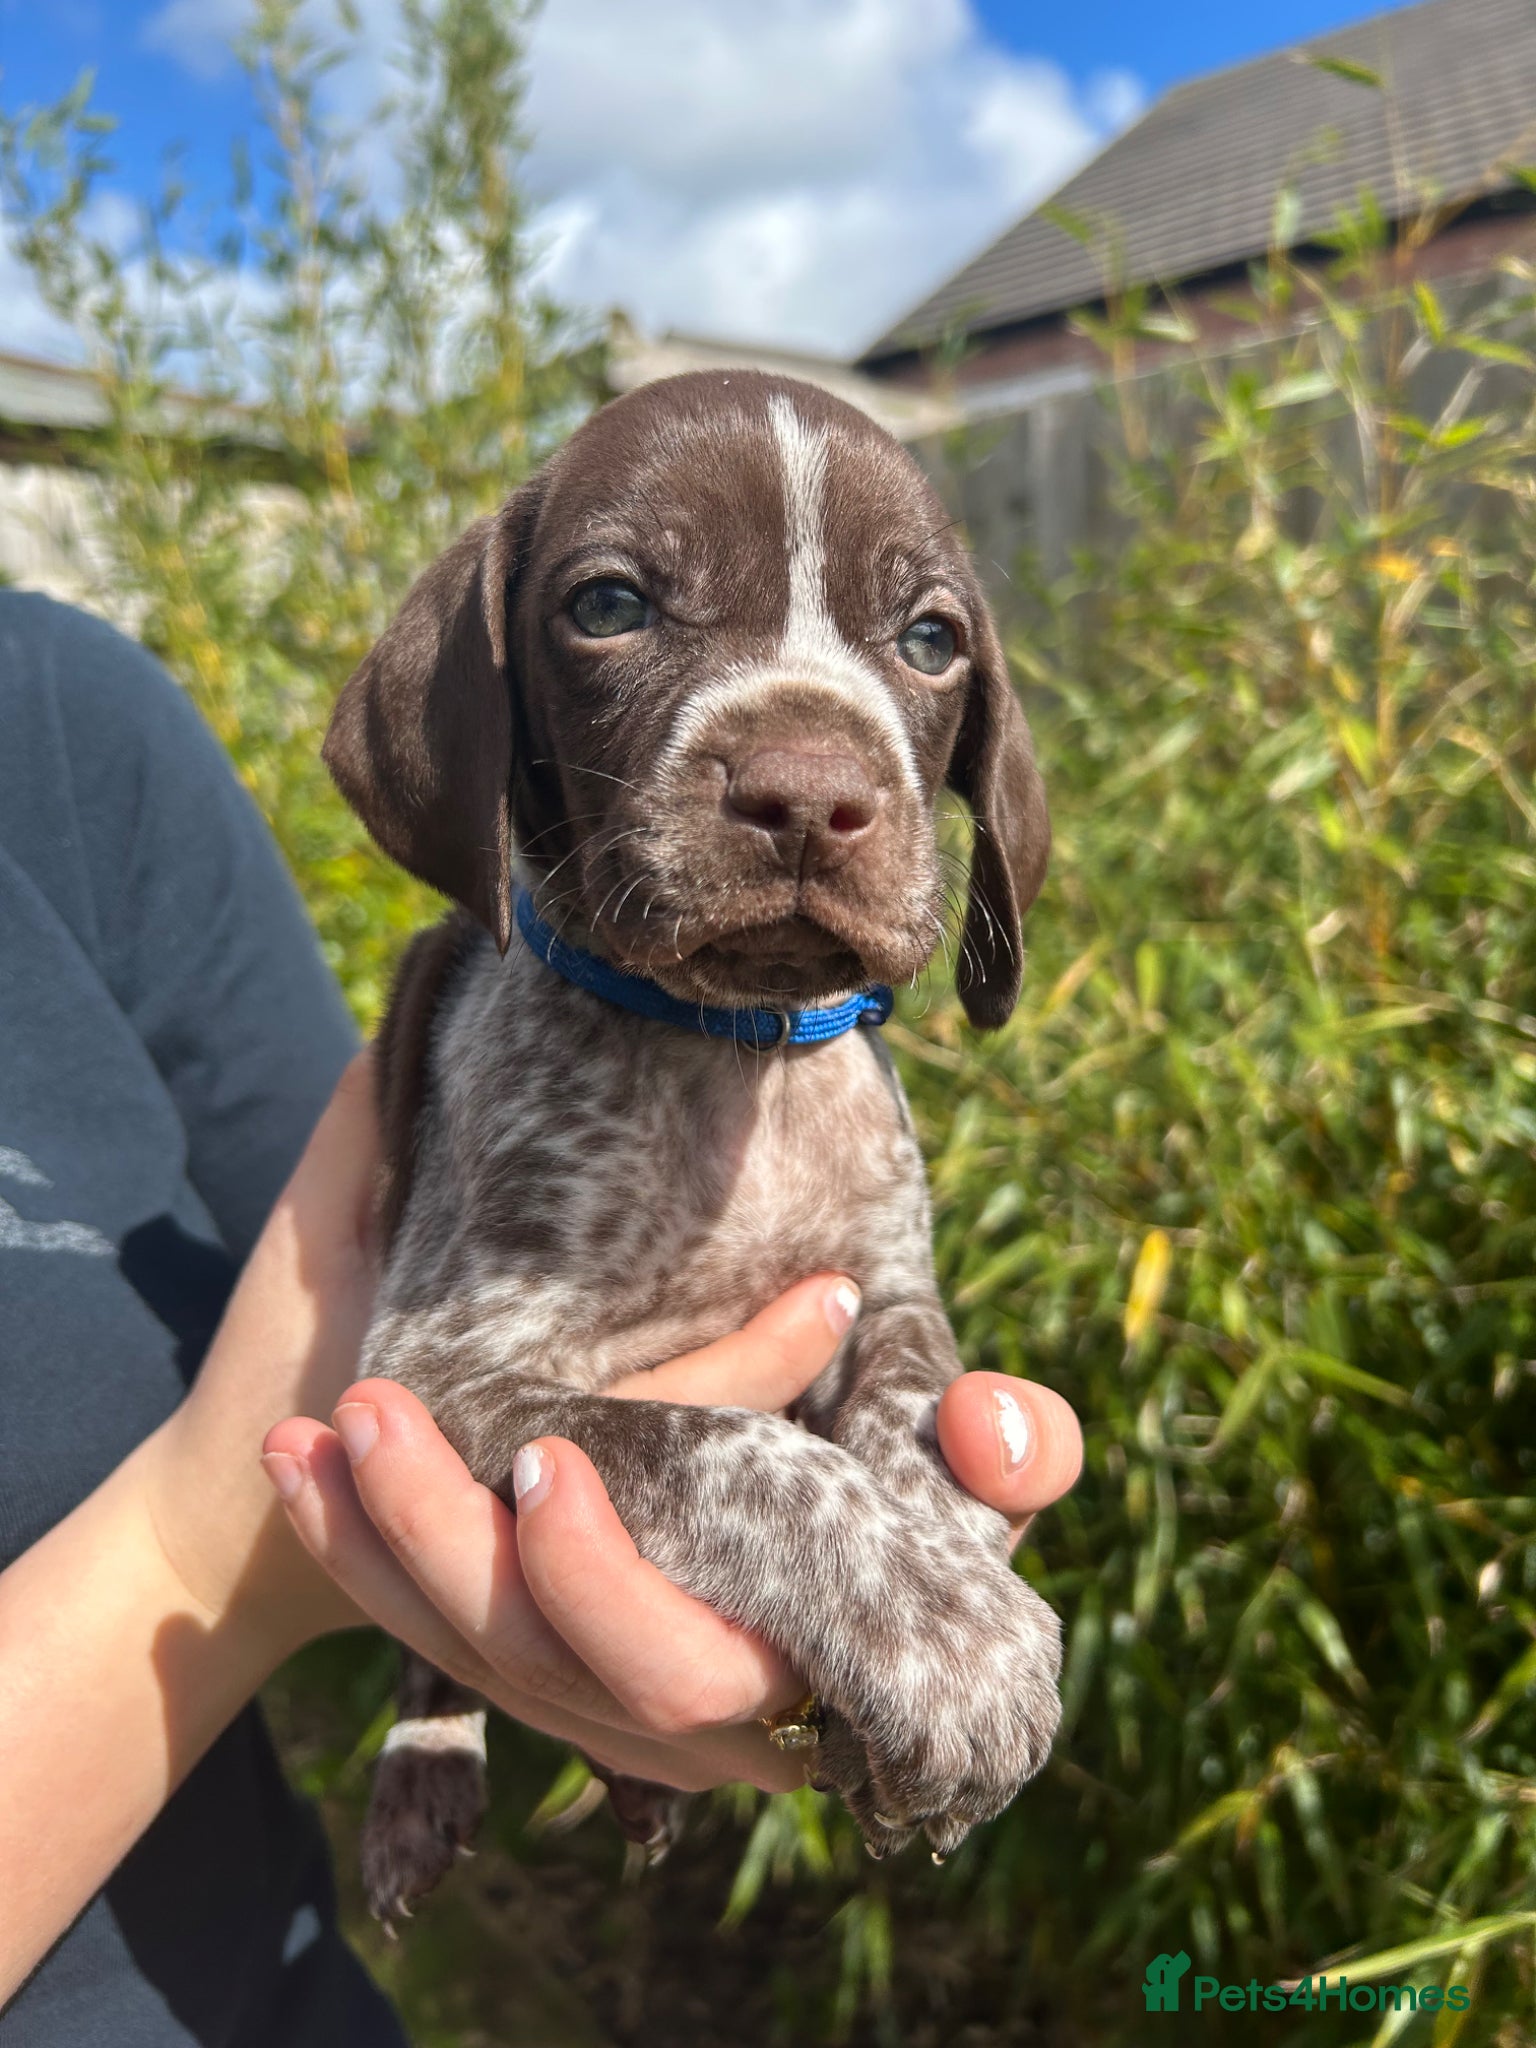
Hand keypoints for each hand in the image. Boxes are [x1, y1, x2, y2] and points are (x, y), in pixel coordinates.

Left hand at [249, 1059, 1081, 1793]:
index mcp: (781, 1685)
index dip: (604, 1582)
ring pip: (461, 1653)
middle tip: (376, 1411)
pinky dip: (360, 1548)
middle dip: (442, 1544)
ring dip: (371, 1541)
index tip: (550, 1460)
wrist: (862, 1567)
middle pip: (534, 1669)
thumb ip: (1019, 1458)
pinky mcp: (536, 1660)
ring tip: (306, 1433)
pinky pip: (430, 1628)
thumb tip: (994, 1423)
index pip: (676, 1674)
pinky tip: (307, 1467)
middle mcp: (671, 1722)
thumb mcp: (992, 1481)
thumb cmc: (928, 1520)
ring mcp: (592, 1698)